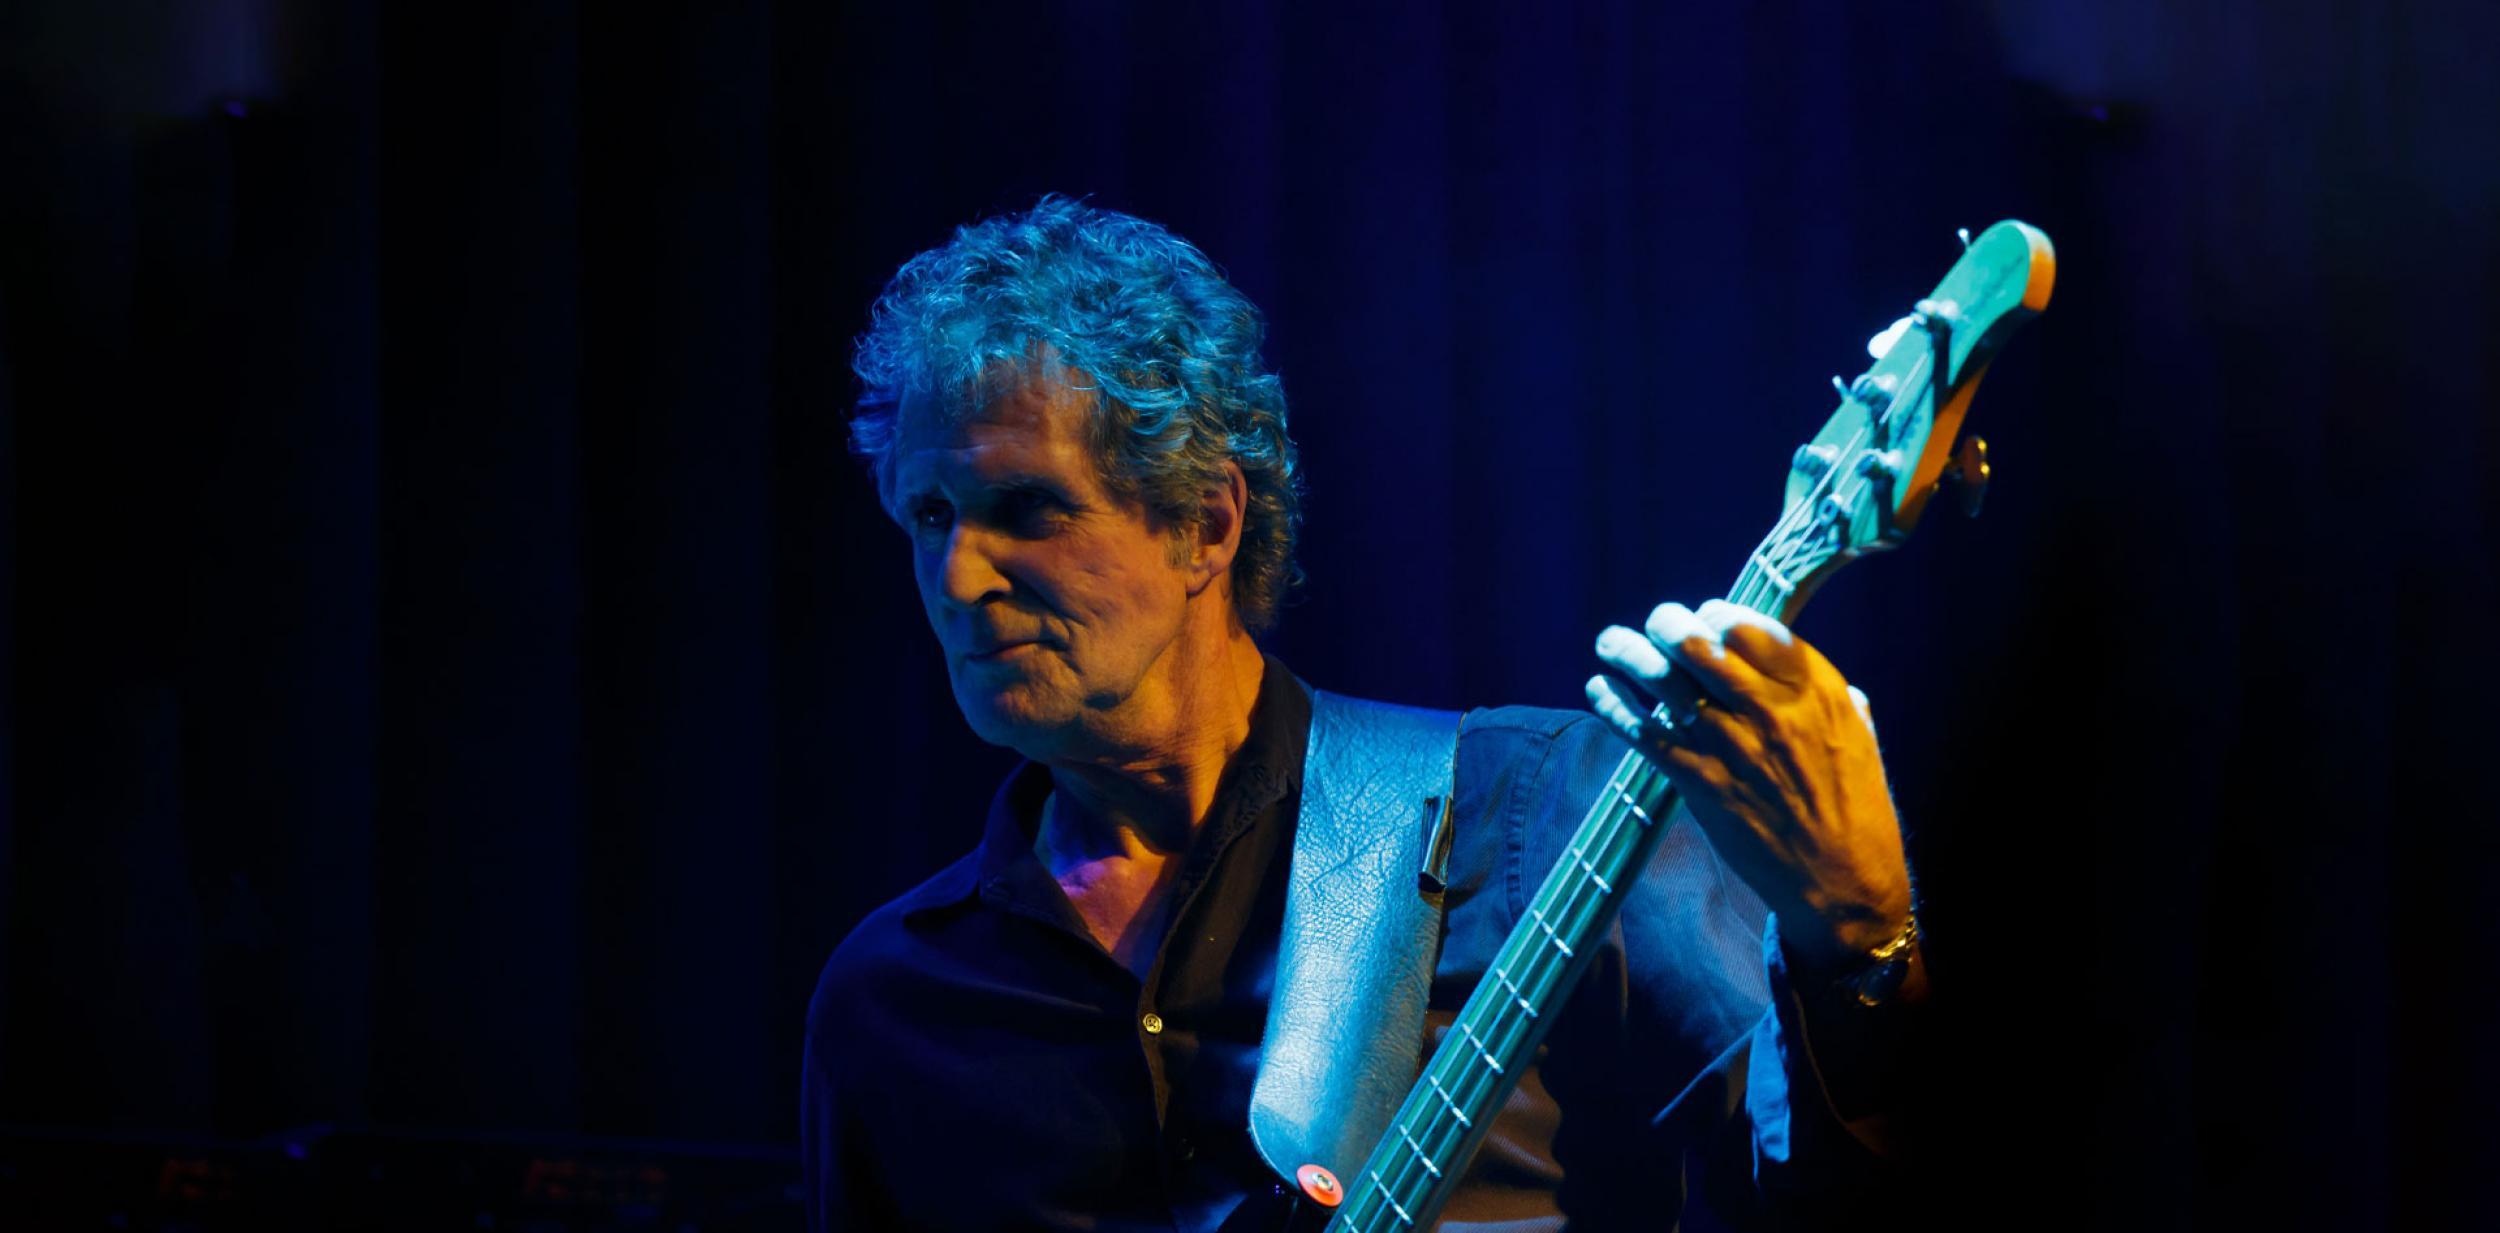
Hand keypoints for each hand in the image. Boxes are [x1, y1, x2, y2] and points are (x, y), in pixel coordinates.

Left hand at [1585, 600, 1912, 968]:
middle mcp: (1768, 708)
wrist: (1843, 879)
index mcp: (1812, 688)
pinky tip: (1598, 689)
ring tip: (1611, 642)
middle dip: (1664, 623)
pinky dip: (1612, 705)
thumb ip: (1828, 693)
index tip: (1703, 618)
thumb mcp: (1859, 733)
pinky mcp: (1700, 782)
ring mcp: (1730, 745)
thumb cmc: (1855, 806)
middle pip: (1693, 641)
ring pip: (1660, 679)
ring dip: (1627, 651)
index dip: (1713, 613)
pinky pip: (1641, 732)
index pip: (1745, 622)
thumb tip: (1797, 666)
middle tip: (1656, 626)